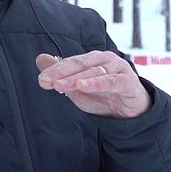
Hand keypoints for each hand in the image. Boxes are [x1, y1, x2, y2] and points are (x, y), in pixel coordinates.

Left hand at [36, 51, 151, 118]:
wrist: (131, 112)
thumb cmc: (104, 96)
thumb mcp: (79, 87)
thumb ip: (61, 75)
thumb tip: (40, 58)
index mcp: (92, 59)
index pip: (71, 62)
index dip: (55, 70)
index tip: (42, 80)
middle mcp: (105, 60)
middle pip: (80, 63)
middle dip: (61, 72)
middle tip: (46, 81)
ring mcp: (117, 68)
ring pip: (94, 71)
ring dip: (75, 78)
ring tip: (60, 84)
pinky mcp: (128, 81)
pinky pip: (111, 81)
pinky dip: (96, 83)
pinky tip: (82, 86)